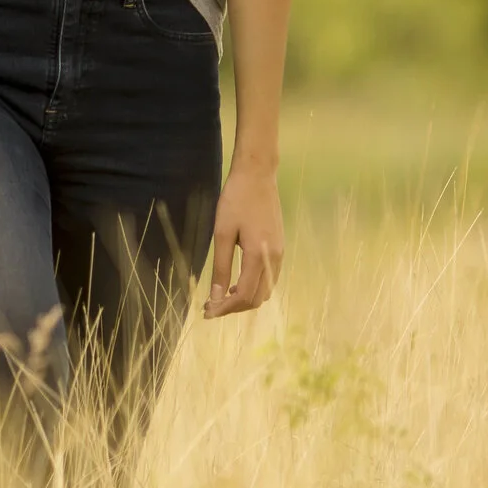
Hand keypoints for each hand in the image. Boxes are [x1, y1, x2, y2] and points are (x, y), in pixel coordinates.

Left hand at [204, 167, 283, 317]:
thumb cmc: (236, 200)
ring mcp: (279, 253)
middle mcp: (274, 258)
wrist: (258, 176)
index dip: (225, 308)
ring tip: (221, 296)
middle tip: (211, 306)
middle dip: (234, 307)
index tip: (207, 312)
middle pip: (257, 298)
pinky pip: (269, 278)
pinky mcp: (279, 247)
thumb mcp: (222, 233)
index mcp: (259, 255)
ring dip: (245, 298)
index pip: (245, 295)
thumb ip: (221, 266)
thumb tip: (216, 295)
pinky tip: (236, 282)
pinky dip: (254, 286)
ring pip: (265, 290)